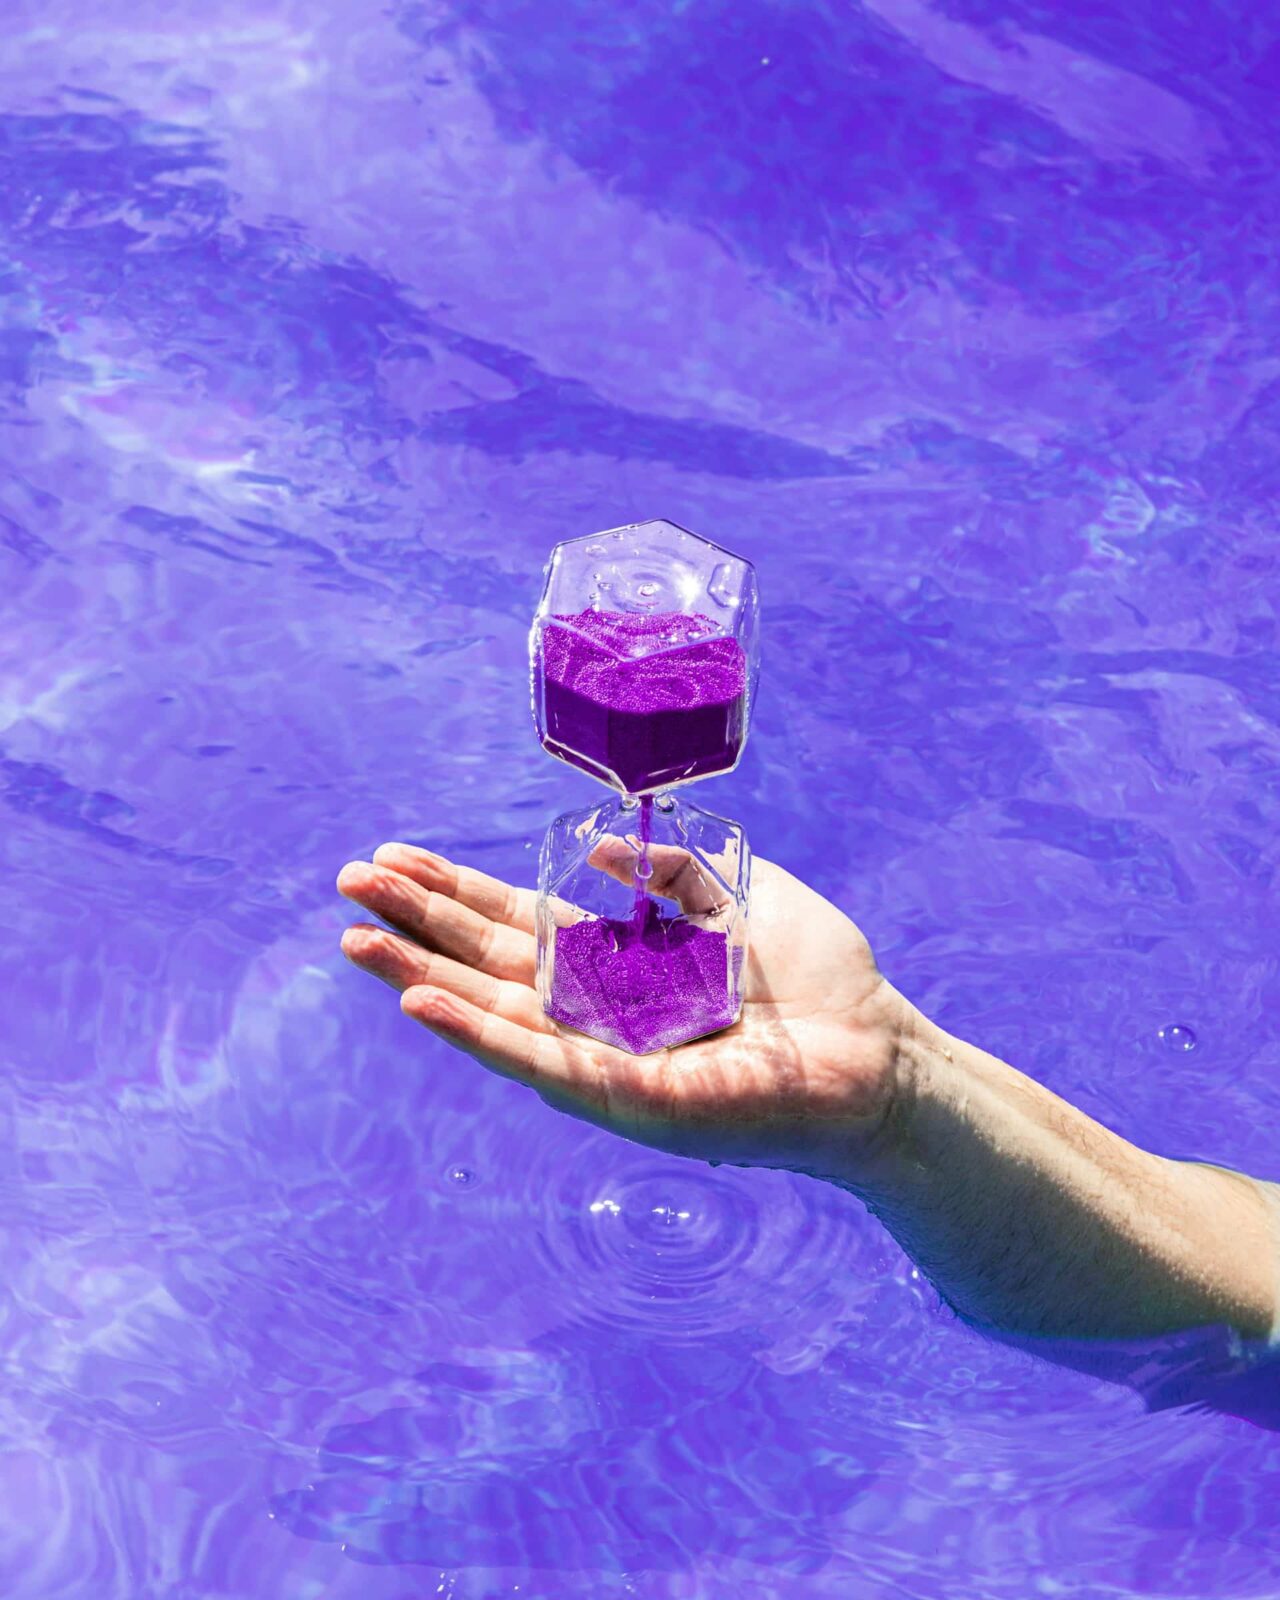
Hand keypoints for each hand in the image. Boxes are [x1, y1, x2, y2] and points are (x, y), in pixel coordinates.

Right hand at [336, 842, 908, 1174]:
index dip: (456, 891)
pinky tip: (421, 1000)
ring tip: (355, 937)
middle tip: (349, 882)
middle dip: (418, 921)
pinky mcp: (622, 1095)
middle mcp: (598, 1013)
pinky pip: (535, 1060)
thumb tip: (589, 851)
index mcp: (621, 964)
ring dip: (420, 974)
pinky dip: (474, 1032)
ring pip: (492, 1010)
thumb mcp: (737, 895)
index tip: (397, 859)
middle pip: (487, 960)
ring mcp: (604, 1057)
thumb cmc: (820, 980)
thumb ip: (667, 873)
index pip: (518, 922)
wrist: (879, 1054)